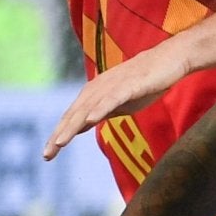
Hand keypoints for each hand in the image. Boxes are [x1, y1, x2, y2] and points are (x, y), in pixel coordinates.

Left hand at [44, 47, 187, 159]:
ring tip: (60, 143)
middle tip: (46, 155)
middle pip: (74, 115)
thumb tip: (83, 125)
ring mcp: (112, 86)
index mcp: (94, 94)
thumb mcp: (119, 104)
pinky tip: (89, 121)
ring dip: (73, 126)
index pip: (72, 118)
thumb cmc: (145, 83)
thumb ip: (101, 112)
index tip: (48, 155)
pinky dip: (99, 110)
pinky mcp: (128, 85)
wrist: (169, 60)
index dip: (59, 135)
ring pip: (88, 109)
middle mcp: (98, 89)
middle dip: (59, 135)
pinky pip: (111, 99)